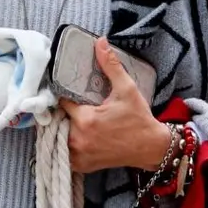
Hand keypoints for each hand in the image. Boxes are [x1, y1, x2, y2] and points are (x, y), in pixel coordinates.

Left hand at [58, 38, 171, 173]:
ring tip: (71, 120)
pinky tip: (76, 136)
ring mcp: (79, 155)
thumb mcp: (126, 89)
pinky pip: (64, 154)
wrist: (151, 148)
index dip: (64, 95)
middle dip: (62, 113)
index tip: (70, 92)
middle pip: (57, 120)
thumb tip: (101, 42)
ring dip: (61, 129)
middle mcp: (78, 139)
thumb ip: (110, 65)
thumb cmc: (139, 118)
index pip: (62, 102)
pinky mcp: (83, 165)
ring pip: (58, 138)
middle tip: (71, 106)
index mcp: (85, 120)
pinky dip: (66, 146)